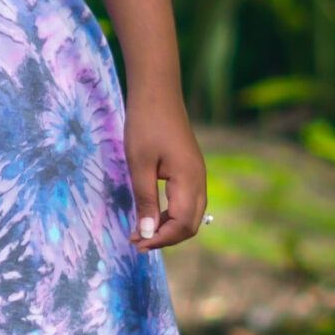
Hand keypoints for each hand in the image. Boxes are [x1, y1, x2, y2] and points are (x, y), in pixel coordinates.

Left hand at [124, 95, 207, 253]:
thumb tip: (146, 234)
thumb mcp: (139, 163)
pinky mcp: (189, 169)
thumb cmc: (145, 124)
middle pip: (189, 225)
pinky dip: (170, 213)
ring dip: (167, 227)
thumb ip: (145, 200)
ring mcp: (196, 174)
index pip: (181, 226)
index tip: (136, 244)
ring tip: (140, 230)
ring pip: (189, 214)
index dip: (160, 240)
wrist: (157, 90)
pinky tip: (151, 212)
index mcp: (189, 181)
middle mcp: (199, 181)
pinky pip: (186, 201)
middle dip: (165, 238)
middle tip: (136, 241)